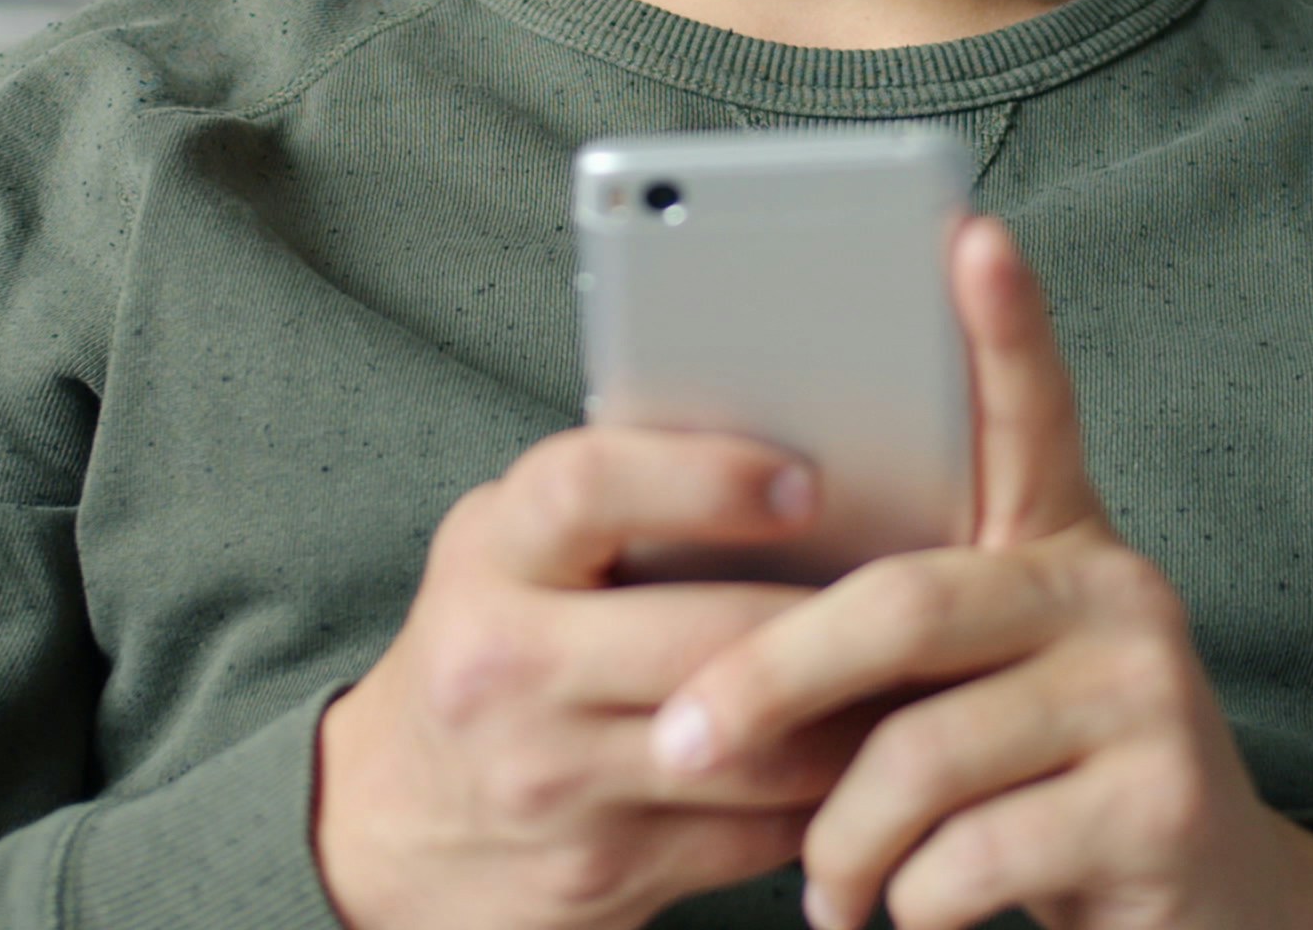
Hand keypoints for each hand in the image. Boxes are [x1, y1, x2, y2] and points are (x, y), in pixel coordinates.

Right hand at [314, 425, 903, 929]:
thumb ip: (616, 506)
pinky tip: (869, 764)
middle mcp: (505, 670)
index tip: (807, 480)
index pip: (588, 491)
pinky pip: (755, 835)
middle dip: (833, 623)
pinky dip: (827, 800)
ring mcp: (552, 783)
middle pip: (707, 641)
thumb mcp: (512, 554)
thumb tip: (798, 437)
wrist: (386, 824)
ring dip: (855, 717)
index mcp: (490, 558)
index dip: (706, 480)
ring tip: (925, 672)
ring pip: (756, 752)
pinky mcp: (599, 874)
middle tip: (925, 592)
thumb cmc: (487, 648)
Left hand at [648, 216, 1312, 929]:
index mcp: (1058, 541)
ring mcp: (1149, 695)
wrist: (1200, 914)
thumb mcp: (977, 684)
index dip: (1002, 326)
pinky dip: (911, 902)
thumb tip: (714, 610)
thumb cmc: (1038, 785)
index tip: (968, 232)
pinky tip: (908, 914)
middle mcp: (1118, 592)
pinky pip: (973, 854)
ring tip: (828, 887)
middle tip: (683, 743)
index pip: (1030, 411)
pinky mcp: (1161, 806)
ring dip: (841, 842)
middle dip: (769, 680)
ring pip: (921, 754)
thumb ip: (899, 625)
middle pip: (903, 608)